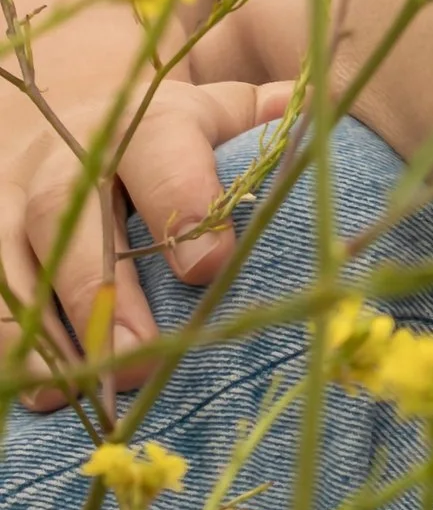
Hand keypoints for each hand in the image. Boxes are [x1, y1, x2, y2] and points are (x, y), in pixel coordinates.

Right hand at [0, 11, 293, 415]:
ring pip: (11, 264)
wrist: (68, 116)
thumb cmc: (170, 137)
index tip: (207, 267)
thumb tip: (323, 118)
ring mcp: (10, 202)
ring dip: (41, 332)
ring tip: (74, 394)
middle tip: (141, 359)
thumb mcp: (221, 115)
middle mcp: (67, 160)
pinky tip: (33, 392)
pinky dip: (3, 343)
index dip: (181, 203)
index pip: (160, 152)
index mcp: (143, 124)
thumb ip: (268, 124)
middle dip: (101, 293)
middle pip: (73, 221)